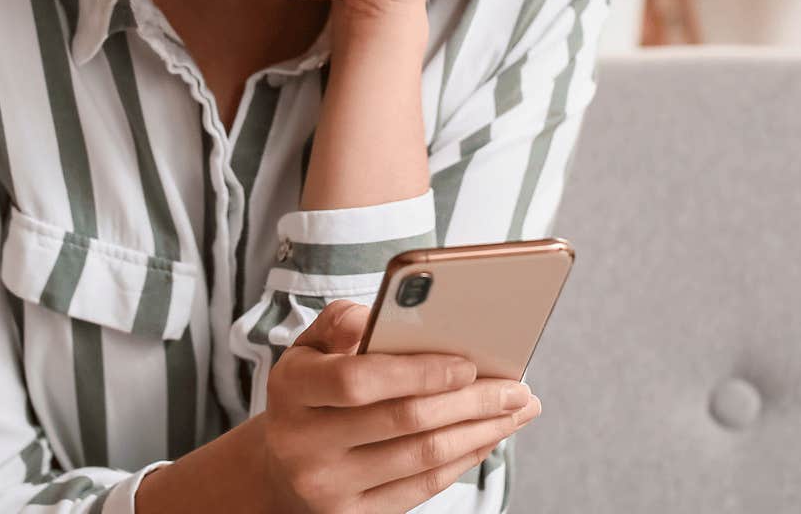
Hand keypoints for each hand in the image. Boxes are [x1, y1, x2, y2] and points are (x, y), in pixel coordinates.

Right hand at [258, 300, 541, 513]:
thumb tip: (386, 314)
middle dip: (471, 401)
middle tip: (517, 387)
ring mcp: (328, 487)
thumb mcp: (310, 348)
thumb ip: (343, 323)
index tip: (468, 364)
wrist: (282, 466)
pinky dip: (464, 459)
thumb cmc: (312, 391)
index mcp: (292, 389)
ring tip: (516, 410)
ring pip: (422, 456)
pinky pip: (423, 487)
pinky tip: (487, 437)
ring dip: (480, 431)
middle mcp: (302, 443)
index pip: (358, 380)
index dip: (418, 371)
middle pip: (404, 420)